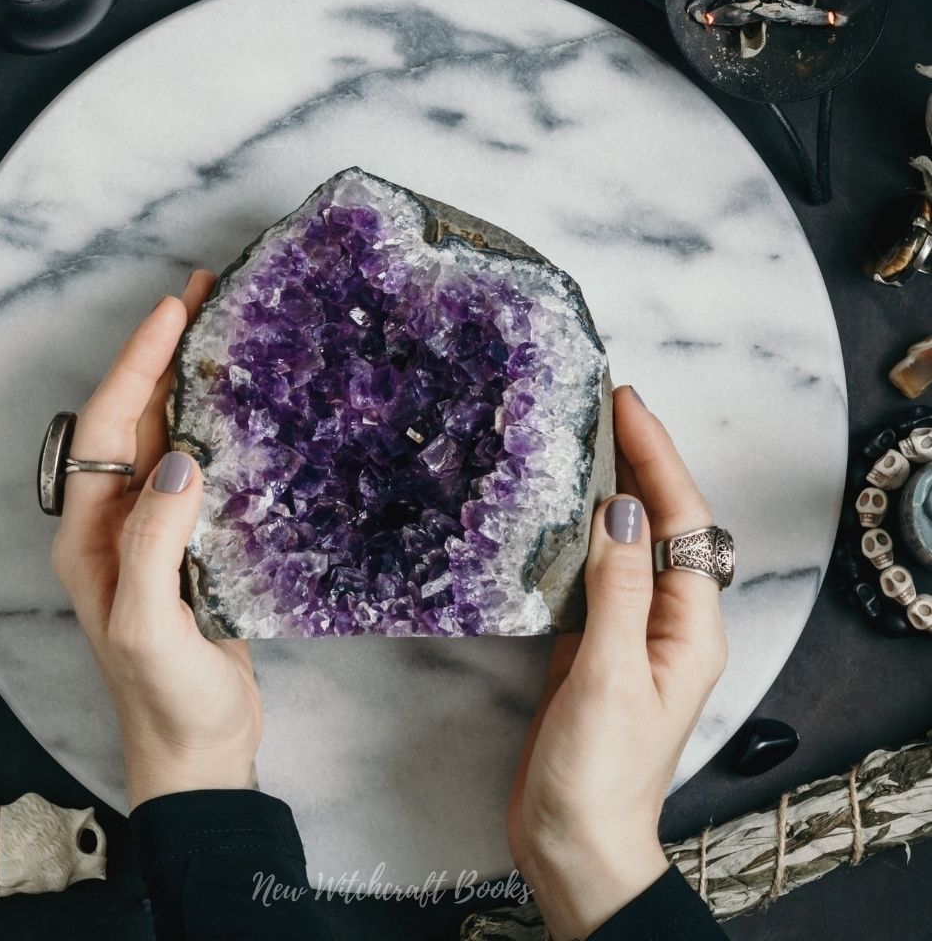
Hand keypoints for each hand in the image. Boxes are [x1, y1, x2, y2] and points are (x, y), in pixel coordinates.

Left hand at [49, 271, 262, 809]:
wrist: (197, 745)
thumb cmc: (164, 694)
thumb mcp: (148, 621)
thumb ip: (155, 541)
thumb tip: (181, 460)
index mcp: (90, 530)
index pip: (106, 424)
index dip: (138, 362)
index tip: (173, 309)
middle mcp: (115, 519)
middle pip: (132, 417)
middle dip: (161, 352)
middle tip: (201, 295)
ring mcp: (154, 528)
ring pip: (165, 434)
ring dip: (188, 380)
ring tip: (221, 330)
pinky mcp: (192, 541)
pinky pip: (198, 466)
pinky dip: (215, 424)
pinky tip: (243, 406)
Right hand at [507, 385, 727, 939]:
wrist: (573, 841)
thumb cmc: (599, 771)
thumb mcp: (612, 675)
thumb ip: (620, 590)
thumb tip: (622, 509)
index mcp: (690, 626)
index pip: (683, 521)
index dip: (658, 458)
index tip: (627, 407)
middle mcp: (668, 620)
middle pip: (661, 523)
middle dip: (641, 461)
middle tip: (606, 405)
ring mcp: (630, 630)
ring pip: (627, 542)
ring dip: (611, 490)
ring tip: (584, 440)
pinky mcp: (594, 642)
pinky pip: (595, 571)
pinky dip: (579, 532)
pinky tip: (558, 510)